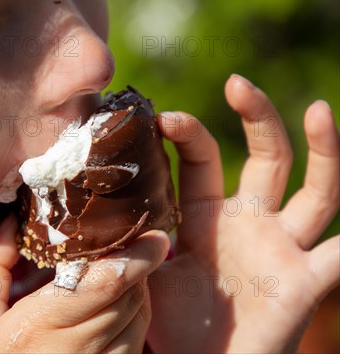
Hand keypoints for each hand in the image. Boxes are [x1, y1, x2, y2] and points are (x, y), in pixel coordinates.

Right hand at [0, 217, 169, 352]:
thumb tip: (12, 222)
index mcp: (38, 326)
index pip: (104, 284)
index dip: (137, 257)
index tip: (155, 236)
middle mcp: (74, 351)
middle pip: (129, 299)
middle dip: (138, 268)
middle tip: (137, 245)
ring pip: (139, 323)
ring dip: (140, 293)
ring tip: (127, 274)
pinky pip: (135, 347)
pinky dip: (136, 320)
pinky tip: (119, 307)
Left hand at [148, 74, 338, 352]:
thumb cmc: (169, 321)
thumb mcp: (143, 270)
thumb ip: (127, 240)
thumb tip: (89, 211)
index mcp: (206, 216)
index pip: (203, 159)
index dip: (189, 134)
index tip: (164, 116)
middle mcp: (249, 223)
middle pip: (266, 158)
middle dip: (256, 118)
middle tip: (236, 82)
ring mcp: (280, 249)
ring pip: (315, 192)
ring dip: (323, 152)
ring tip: (319, 109)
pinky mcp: (302, 284)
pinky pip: (338, 258)